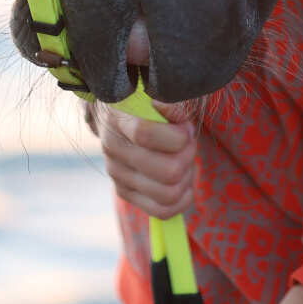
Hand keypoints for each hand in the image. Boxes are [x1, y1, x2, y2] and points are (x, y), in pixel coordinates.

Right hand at [86, 99, 196, 218]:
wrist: (116, 113)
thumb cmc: (144, 102)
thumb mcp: (155, 92)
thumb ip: (170, 103)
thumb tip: (178, 119)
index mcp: (118, 119)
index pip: (146, 135)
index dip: (177, 136)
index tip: (185, 127)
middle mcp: (114, 149)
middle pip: (167, 172)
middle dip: (188, 156)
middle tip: (188, 143)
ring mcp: (117, 174)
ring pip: (168, 194)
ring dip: (186, 176)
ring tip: (184, 159)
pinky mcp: (124, 192)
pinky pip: (162, 211)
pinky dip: (182, 198)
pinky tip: (183, 180)